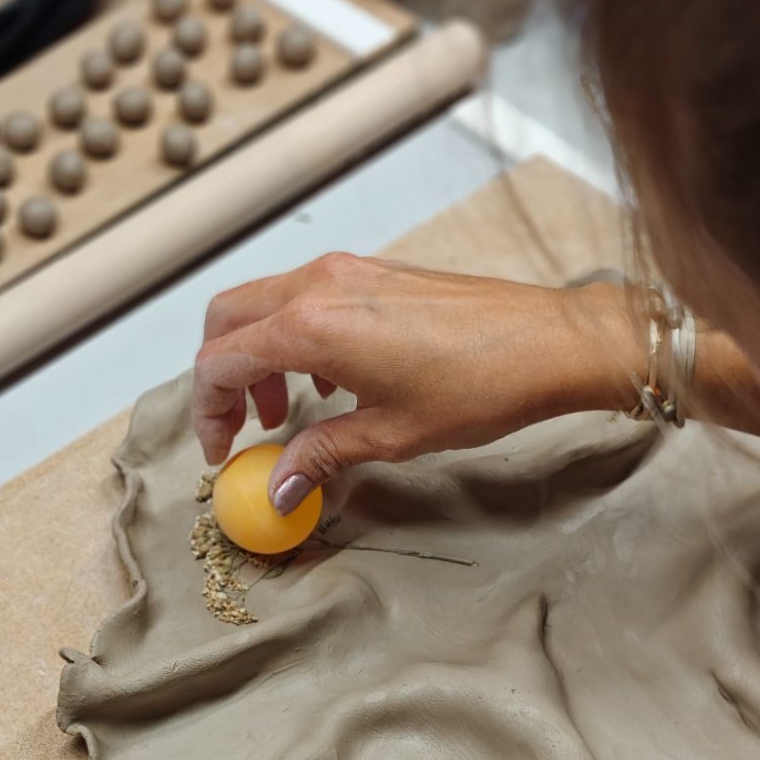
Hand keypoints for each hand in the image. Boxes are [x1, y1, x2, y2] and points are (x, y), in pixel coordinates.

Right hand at [194, 254, 635, 512]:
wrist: (550, 342)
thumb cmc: (480, 385)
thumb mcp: (390, 435)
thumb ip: (320, 455)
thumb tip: (279, 489)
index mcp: (312, 326)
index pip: (220, 360)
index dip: (209, 411)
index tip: (222, 450)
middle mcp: (319, 286)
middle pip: (227, 319)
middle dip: (222, 375)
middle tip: (242, 427)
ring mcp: (347, 270)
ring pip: (265, 304)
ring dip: (258, 355)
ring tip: (287, 409)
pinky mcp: (374, 270)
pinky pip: (306, 295)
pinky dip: (294, 335)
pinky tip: (330, 380)